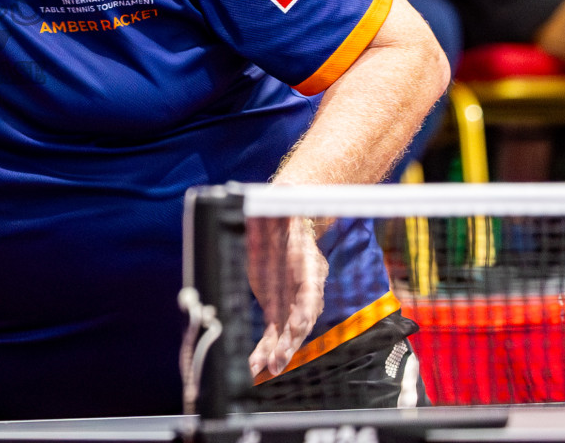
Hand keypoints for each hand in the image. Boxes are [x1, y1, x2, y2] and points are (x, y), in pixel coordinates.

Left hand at [246, 215, 327, 378]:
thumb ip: (279, 206)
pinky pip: (272, 333)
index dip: (306, 307)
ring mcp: (291, 301)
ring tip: (265, 370)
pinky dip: (263, 350)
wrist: (282, 222)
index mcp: (309, 265)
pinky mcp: (276, 307)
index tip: (299, 323)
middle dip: (291, 341)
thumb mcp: (280, 209)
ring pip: (288, 333)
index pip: (311, 290)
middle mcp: (304, 288)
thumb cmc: (281, 215)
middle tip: (279, 360)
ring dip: (278, 352)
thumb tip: (277, 194)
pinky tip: (253, 366)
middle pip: (302, 319)